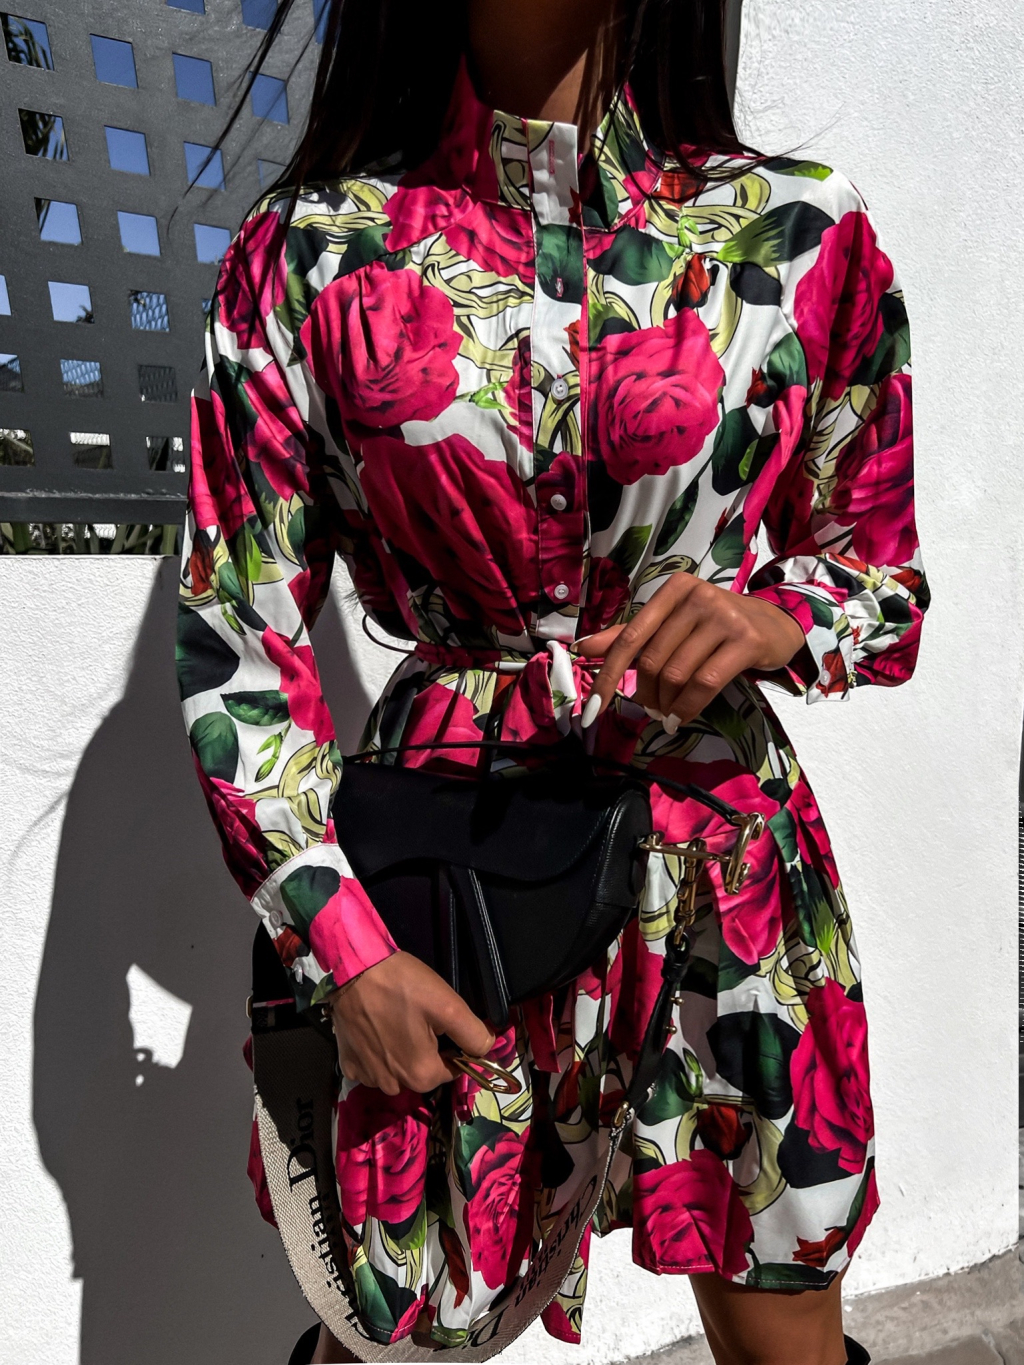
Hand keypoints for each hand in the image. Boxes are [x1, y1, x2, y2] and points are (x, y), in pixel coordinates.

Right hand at [327, 951, 495, 1095]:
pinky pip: (372, 1068)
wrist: (353, 970)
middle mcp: (393, 1085)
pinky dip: (378, 1055)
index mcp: (421, 1074)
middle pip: (423, 1073)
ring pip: (397, 1073)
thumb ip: (473, 1033)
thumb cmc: (402, 985)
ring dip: (402, 1055)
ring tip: (396, 1023)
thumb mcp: (447, 1005)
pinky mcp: (348, 1064)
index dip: (452, 1048)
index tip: (442, 1024)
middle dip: (427, 1051)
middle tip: (418, 1019)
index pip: (451, 1071)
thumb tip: (487, 1050)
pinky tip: (376, 1031)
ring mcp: (367, 1076)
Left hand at [576, 575, 805, 729]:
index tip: (592, 707)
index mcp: (673, 590)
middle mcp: (697, 596)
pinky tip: (680, 719)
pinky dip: (686, 708)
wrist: (775, 624)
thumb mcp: (673, 624)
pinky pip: (705, 684)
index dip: (607, 674)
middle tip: (650, 710)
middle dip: (645, 694)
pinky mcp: (746, 640)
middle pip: (653, 660)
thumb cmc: (717, 626)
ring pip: (676, 674)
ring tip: (667, 714)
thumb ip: (630, 635)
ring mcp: (723, 616)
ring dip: (666, 704)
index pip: (630, 637)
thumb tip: (583, 648)